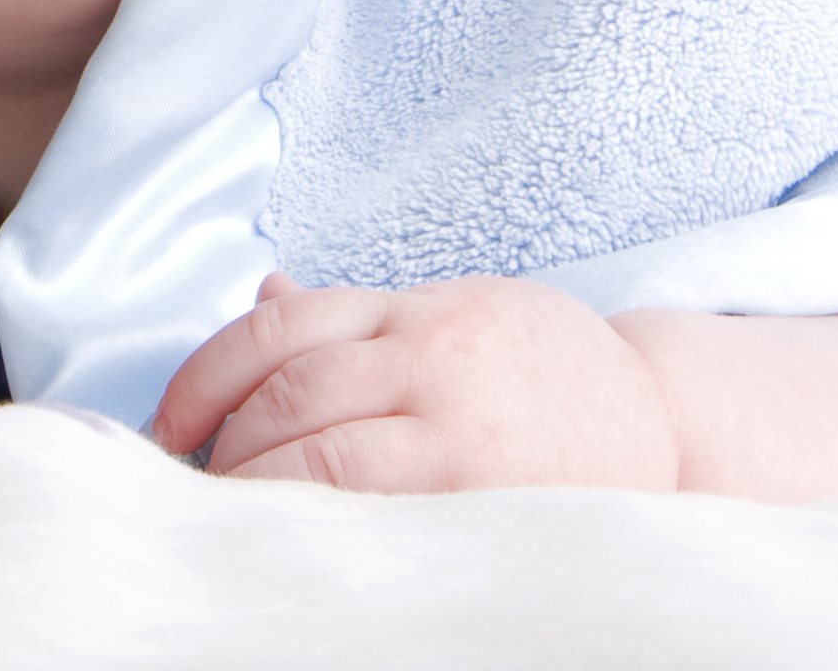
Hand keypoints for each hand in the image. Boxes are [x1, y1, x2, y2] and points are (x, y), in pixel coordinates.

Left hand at [152, 272, 678, 493]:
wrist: (669, 422)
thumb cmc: (543, 371)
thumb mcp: (455, 314)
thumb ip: (361, 316)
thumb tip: (262, 294)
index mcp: (416, 308)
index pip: (279, 329)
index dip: (204, 378)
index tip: (169, 426)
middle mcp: (433, 356)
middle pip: (288, 393)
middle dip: (223, 445)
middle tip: (189, 485)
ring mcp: (461, 427)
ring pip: (322, 454)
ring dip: (257, 488)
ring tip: (230, 519)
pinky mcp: (486, 492)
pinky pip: (378, 511)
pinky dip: (319, 526)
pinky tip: (291, 544)